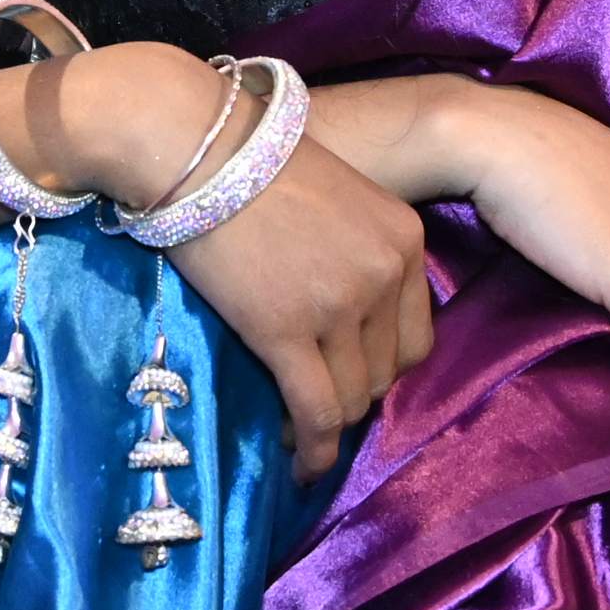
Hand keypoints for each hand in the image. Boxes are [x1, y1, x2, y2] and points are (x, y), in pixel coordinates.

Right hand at [162, 138, 432, 477]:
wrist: (194, 144)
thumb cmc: (247, 160)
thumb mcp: (334, 199)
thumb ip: (353, 253)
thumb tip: (336, 314)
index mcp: (404, 240)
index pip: (415, 338)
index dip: (380, 370)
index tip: (347, 380)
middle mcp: (384, 274)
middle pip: (384, 374)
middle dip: (351, 398)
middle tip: (312, 407)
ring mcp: (339, 304)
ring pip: (351, 400)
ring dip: (325, 425)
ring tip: (293, 433)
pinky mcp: (287, 330)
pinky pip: (314, 412)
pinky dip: (310, 450)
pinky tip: (297, 465)